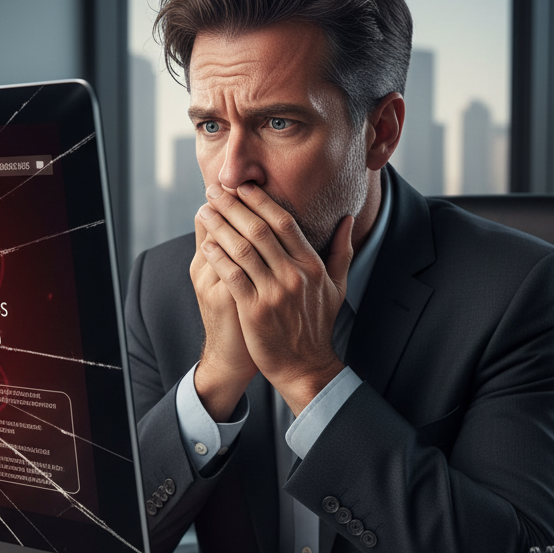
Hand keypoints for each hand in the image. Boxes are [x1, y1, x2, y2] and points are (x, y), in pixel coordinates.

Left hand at [198, 182, 353, 414]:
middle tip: (215, 188)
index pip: (284, 222)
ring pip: (242, 249)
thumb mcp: (337, 287)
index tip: (243, 186)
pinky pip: (232, 276)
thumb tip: (349, 219)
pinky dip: (217, 257)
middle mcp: (294, 276)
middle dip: (234, 205)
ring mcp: (274, 294)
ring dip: (220, 226)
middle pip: (260, 230)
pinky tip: (205, 243)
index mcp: (312, 266)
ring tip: (204, 210)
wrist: (304, 367)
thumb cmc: (317, 326)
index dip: (261, 201)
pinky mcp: (255, 311)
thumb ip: (341, 251)